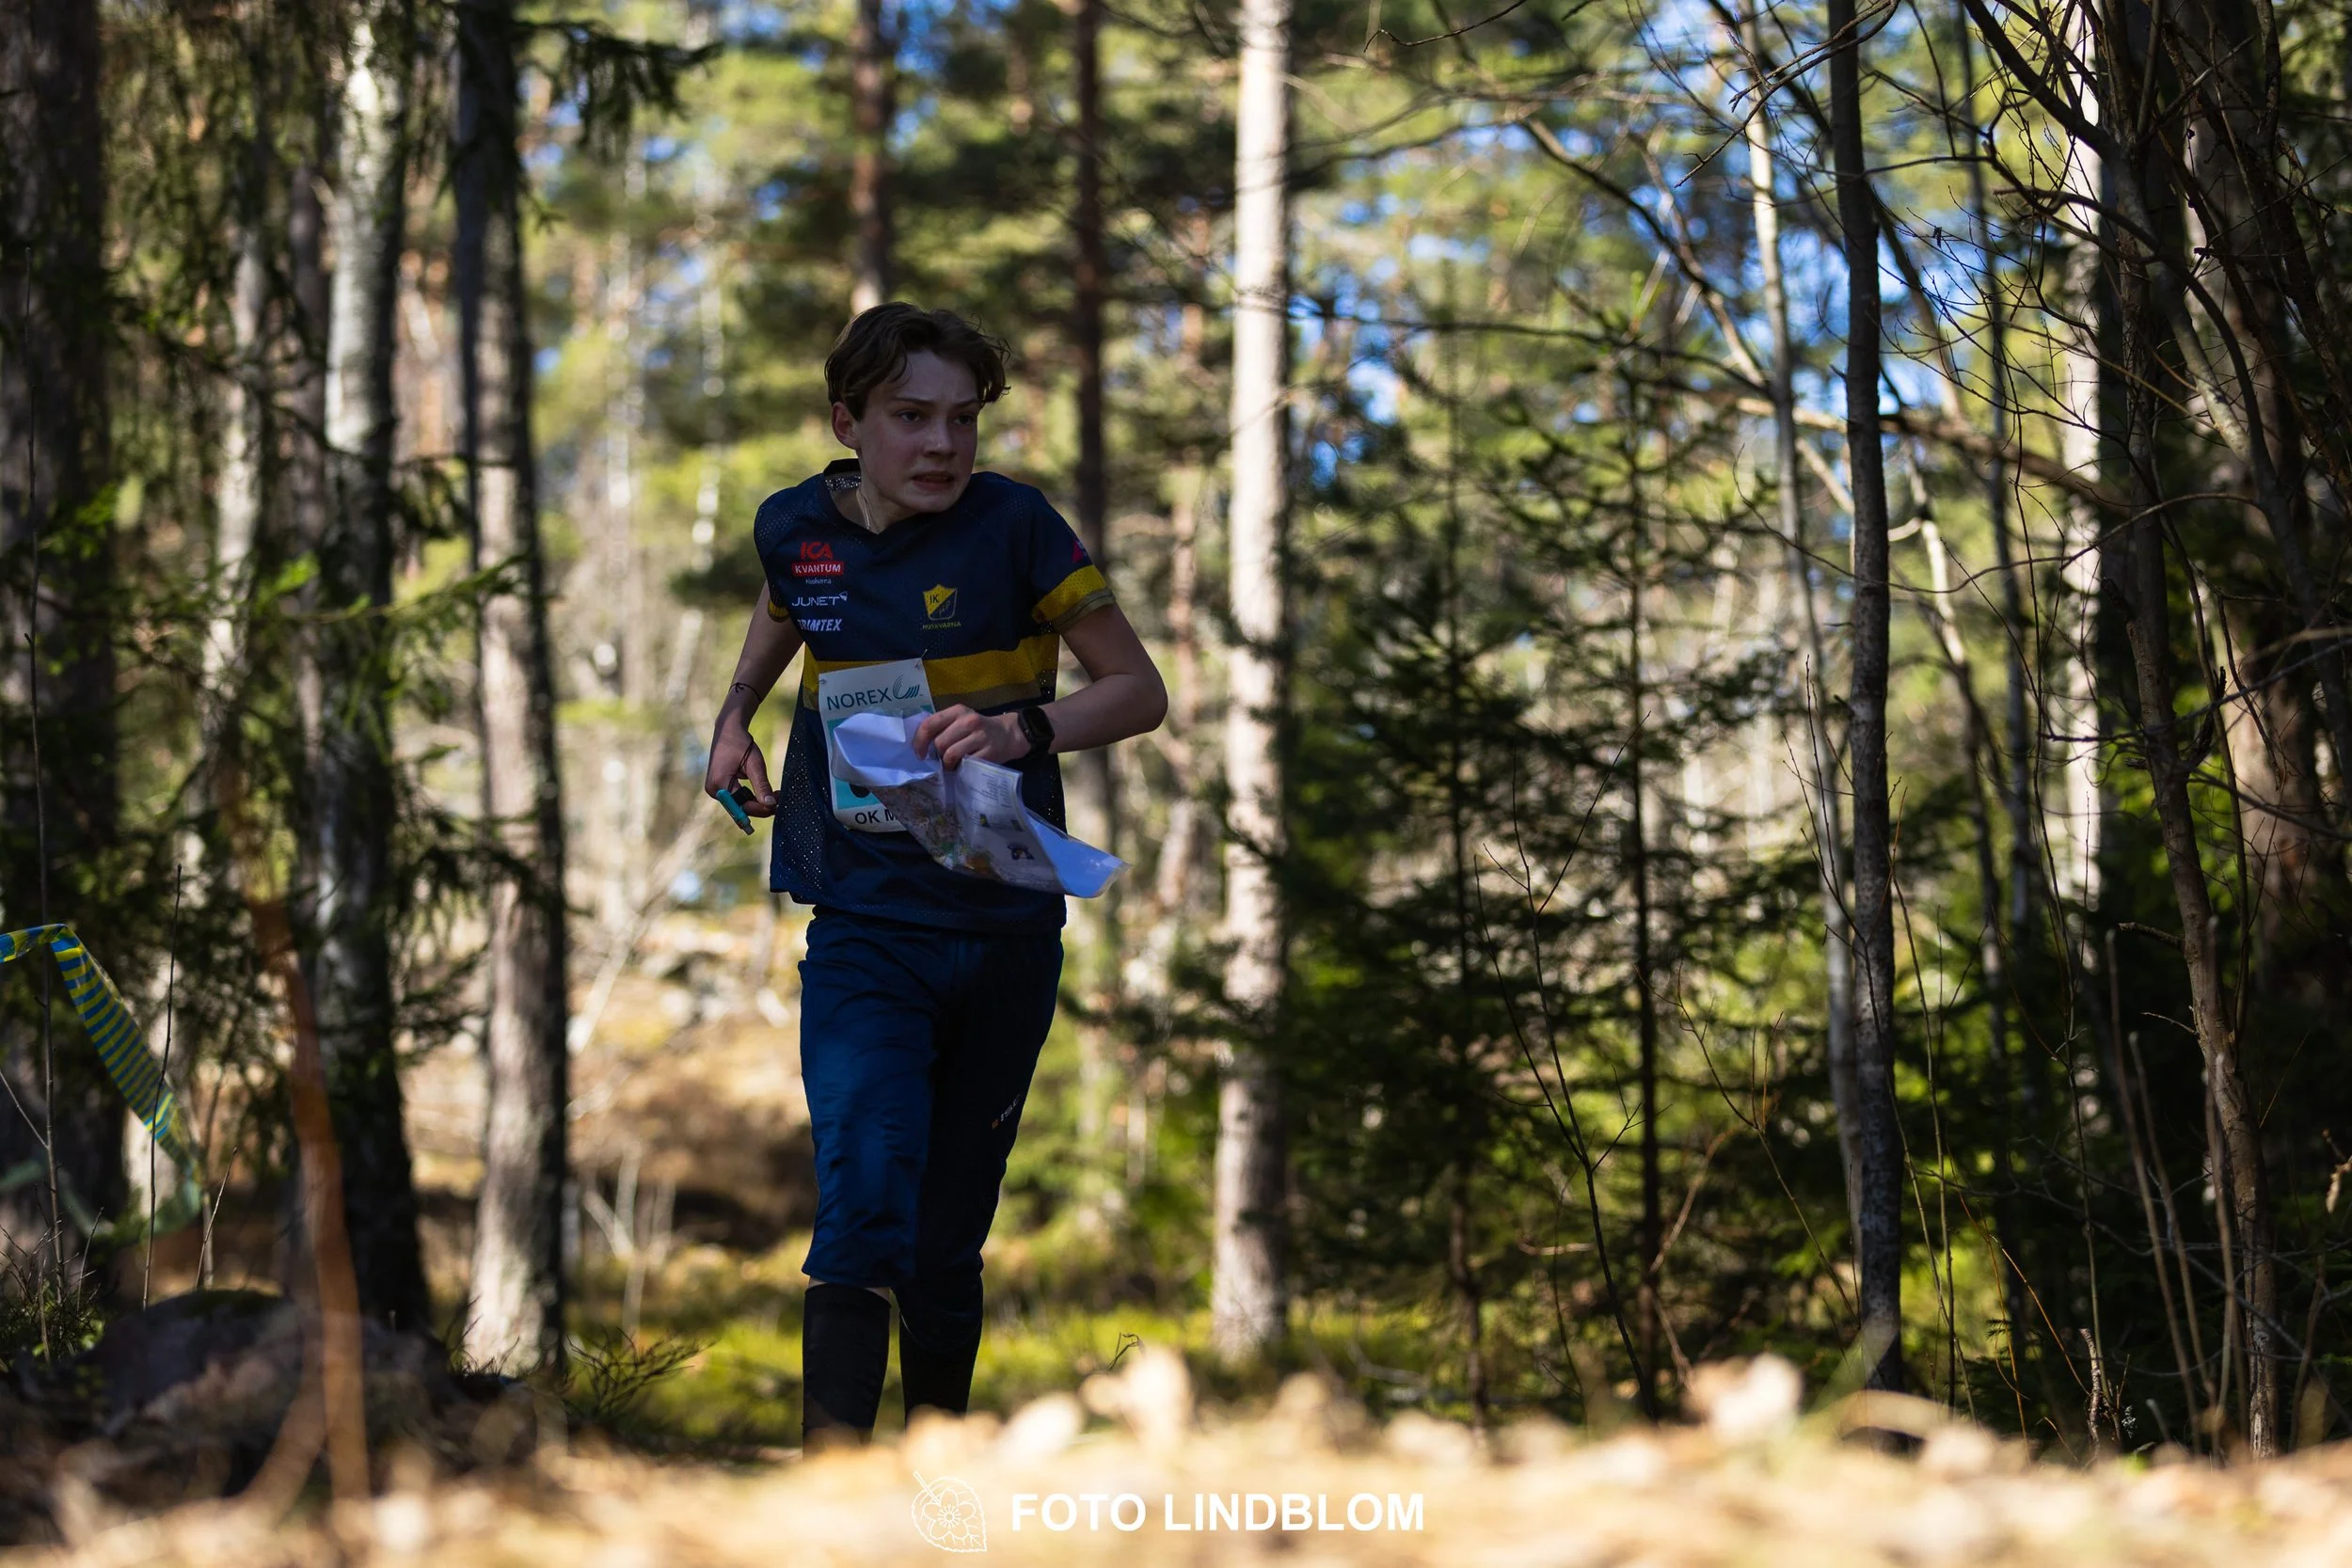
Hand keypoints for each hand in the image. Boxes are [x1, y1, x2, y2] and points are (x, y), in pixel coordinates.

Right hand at [705, 716, 775, 814]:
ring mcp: (715, 789)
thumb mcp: (755, 765)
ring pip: (740, 804)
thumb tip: (771, 805)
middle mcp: (714, 790)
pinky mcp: (719, 786)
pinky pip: (737, 797)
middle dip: (760, 805)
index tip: (778, 804)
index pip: (742, 806)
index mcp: (719, 784)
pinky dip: (751, 797)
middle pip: (740, 807)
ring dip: (757, 802)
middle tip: (779, 799)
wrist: (728, 730)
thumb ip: (762, 786)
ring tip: (775, 795)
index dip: (761, 808)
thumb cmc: (741, 744)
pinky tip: (764, 792)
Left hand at [913, 704, 1031, 769]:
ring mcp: (980, 737)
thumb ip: (942, 727)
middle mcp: (969, 721)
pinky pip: (965, 764)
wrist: (1008, 734)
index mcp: (958, 711)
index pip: (929, 724)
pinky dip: (960, 768)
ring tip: (951, 765)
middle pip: (939, 743)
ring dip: (947, 764)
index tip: (919, 753)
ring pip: (950, 755)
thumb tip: (919, 744)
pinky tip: (963, 766)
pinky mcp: (988, 752)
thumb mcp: (960, 720)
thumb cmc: (978, 729)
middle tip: (941, 758)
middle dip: (937, 755)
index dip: (919, 741)